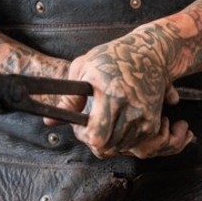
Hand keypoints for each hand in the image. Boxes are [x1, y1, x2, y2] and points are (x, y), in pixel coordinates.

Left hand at [55, 29, 194, 159]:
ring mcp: (144, 116)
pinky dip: (124, 141)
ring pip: (121, 148)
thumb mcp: (84, 68)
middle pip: (109, 146)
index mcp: (112, 93)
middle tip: (90, 127)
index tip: (79, 126)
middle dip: (94, 142)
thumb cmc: (112, 57)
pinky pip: (135, 145)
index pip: (96, 135)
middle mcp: (131, 107)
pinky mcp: (153, 121)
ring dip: (109, 142)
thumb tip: (48, 121)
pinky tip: (117, 126)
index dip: (83, 136)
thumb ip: (68, 98)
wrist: (150, 52)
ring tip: (104, 124)